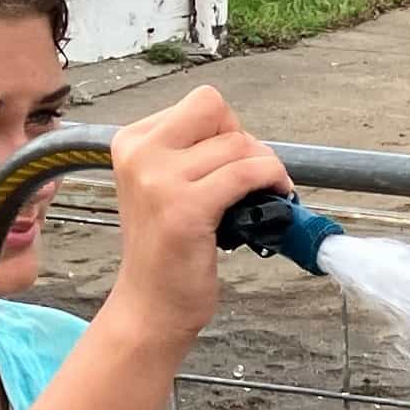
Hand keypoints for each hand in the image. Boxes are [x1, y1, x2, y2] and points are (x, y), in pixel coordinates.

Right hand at [105, 88, 290, 357]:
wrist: (151, 305)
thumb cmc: (166, 250)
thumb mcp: (163, 186)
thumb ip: (191, 153)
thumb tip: (246, 136)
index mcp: (132, 141)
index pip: (201, 103)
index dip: (228, 130)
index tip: (231, 164)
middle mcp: (140, 153)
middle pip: (216, 110)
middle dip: (244, 140)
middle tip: (249, 178)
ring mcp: (159, 179)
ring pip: (238, 144)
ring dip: (265, 167)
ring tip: (263, 196)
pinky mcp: (185, 207)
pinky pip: (247, 172)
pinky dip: (272, 179)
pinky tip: (277, 198)